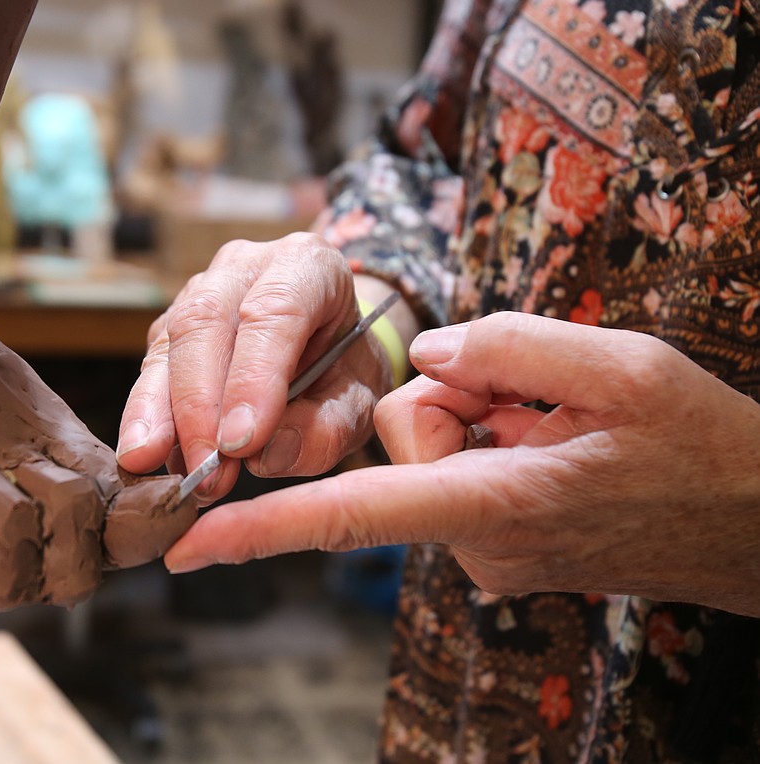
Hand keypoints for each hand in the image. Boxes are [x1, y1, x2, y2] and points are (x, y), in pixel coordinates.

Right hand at [116, 233, 392, 500]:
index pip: (275, 311)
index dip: (253, 378)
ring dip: (159, 411)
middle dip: (198, 403)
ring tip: (153, 463)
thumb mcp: (360, 401)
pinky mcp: (170, 323)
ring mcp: (200, 290)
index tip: (240, 443)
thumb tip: (264, 456)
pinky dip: (147, 413)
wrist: (329, 342)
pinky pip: (152, 365)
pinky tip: (148, 453)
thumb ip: (327, 428)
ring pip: (168, 342)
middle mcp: (246, 267)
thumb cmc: (346, 367)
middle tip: (203, 469)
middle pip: (206, 322)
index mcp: (307, 266)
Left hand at [164, 312, 759, 616]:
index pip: (354, 514)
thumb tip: (422, 352)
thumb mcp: (624, 369)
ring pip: (428, 450)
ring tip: (559, 426)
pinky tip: (552, 444)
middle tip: (539, 398)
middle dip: (451, 396)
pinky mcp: (497, 547)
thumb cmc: (703, 449)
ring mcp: (487, 551)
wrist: (758, 525)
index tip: (193, 542)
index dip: (264, 527)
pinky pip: (454, 469)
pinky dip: (491, 440)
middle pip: (401, 439)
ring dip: (481, 416)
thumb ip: (507, 346)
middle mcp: (476, 541)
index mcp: (495, 503)